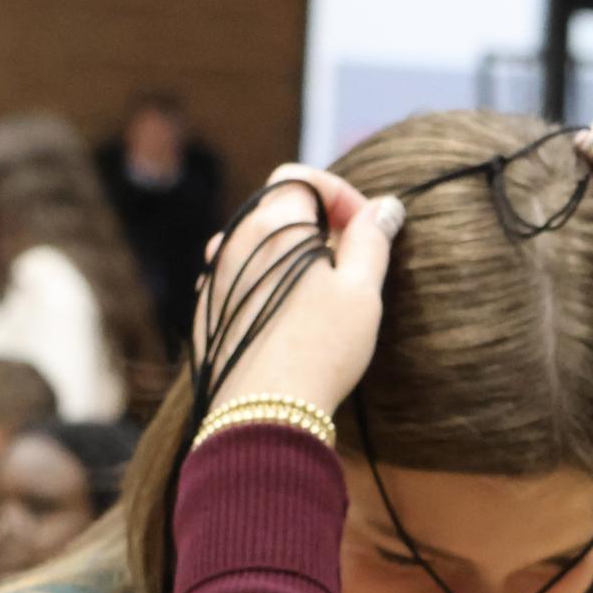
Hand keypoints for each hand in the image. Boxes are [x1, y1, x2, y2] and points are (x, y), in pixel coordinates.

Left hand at [196, 164, 403, 416]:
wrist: (263, 414)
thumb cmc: (321, 349)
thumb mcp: (361, 291)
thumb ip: (372, 240)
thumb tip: (385, 208)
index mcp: (272, 225)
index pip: (302, 177)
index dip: (340, 194)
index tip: (367, 227)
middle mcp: (233, 242)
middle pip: (278, 209)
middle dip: (320, 224)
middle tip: (353, 261)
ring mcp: (214, 277)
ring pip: (258, 245)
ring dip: (293, 254)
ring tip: (324, 292)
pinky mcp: (207, 311)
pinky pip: (240, 278)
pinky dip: (269, 282)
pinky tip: (292, 319)